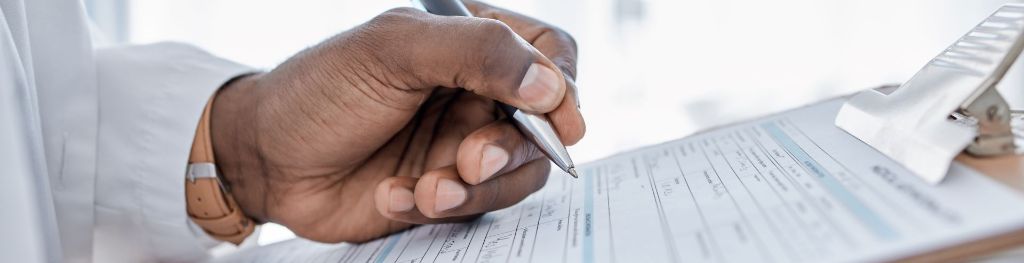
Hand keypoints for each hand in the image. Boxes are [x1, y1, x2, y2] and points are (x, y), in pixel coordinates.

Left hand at [210, 1, 582, 242]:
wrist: (265, 158)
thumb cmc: (321, 89)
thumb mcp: (395, 51)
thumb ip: (478, 53)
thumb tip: (551, 87)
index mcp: (470, 41)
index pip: (550, 53)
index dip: (563, 88)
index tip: (557, 122)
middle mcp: (475, 91)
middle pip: (541, 124)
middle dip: (509, 149)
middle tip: (469, 159)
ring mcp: (462, 143)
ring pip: (515, 174)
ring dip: (474, 187)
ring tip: (426, 188)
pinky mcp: (445, 190)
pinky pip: (473, 207)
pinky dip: (437, 207)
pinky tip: (394, 195)